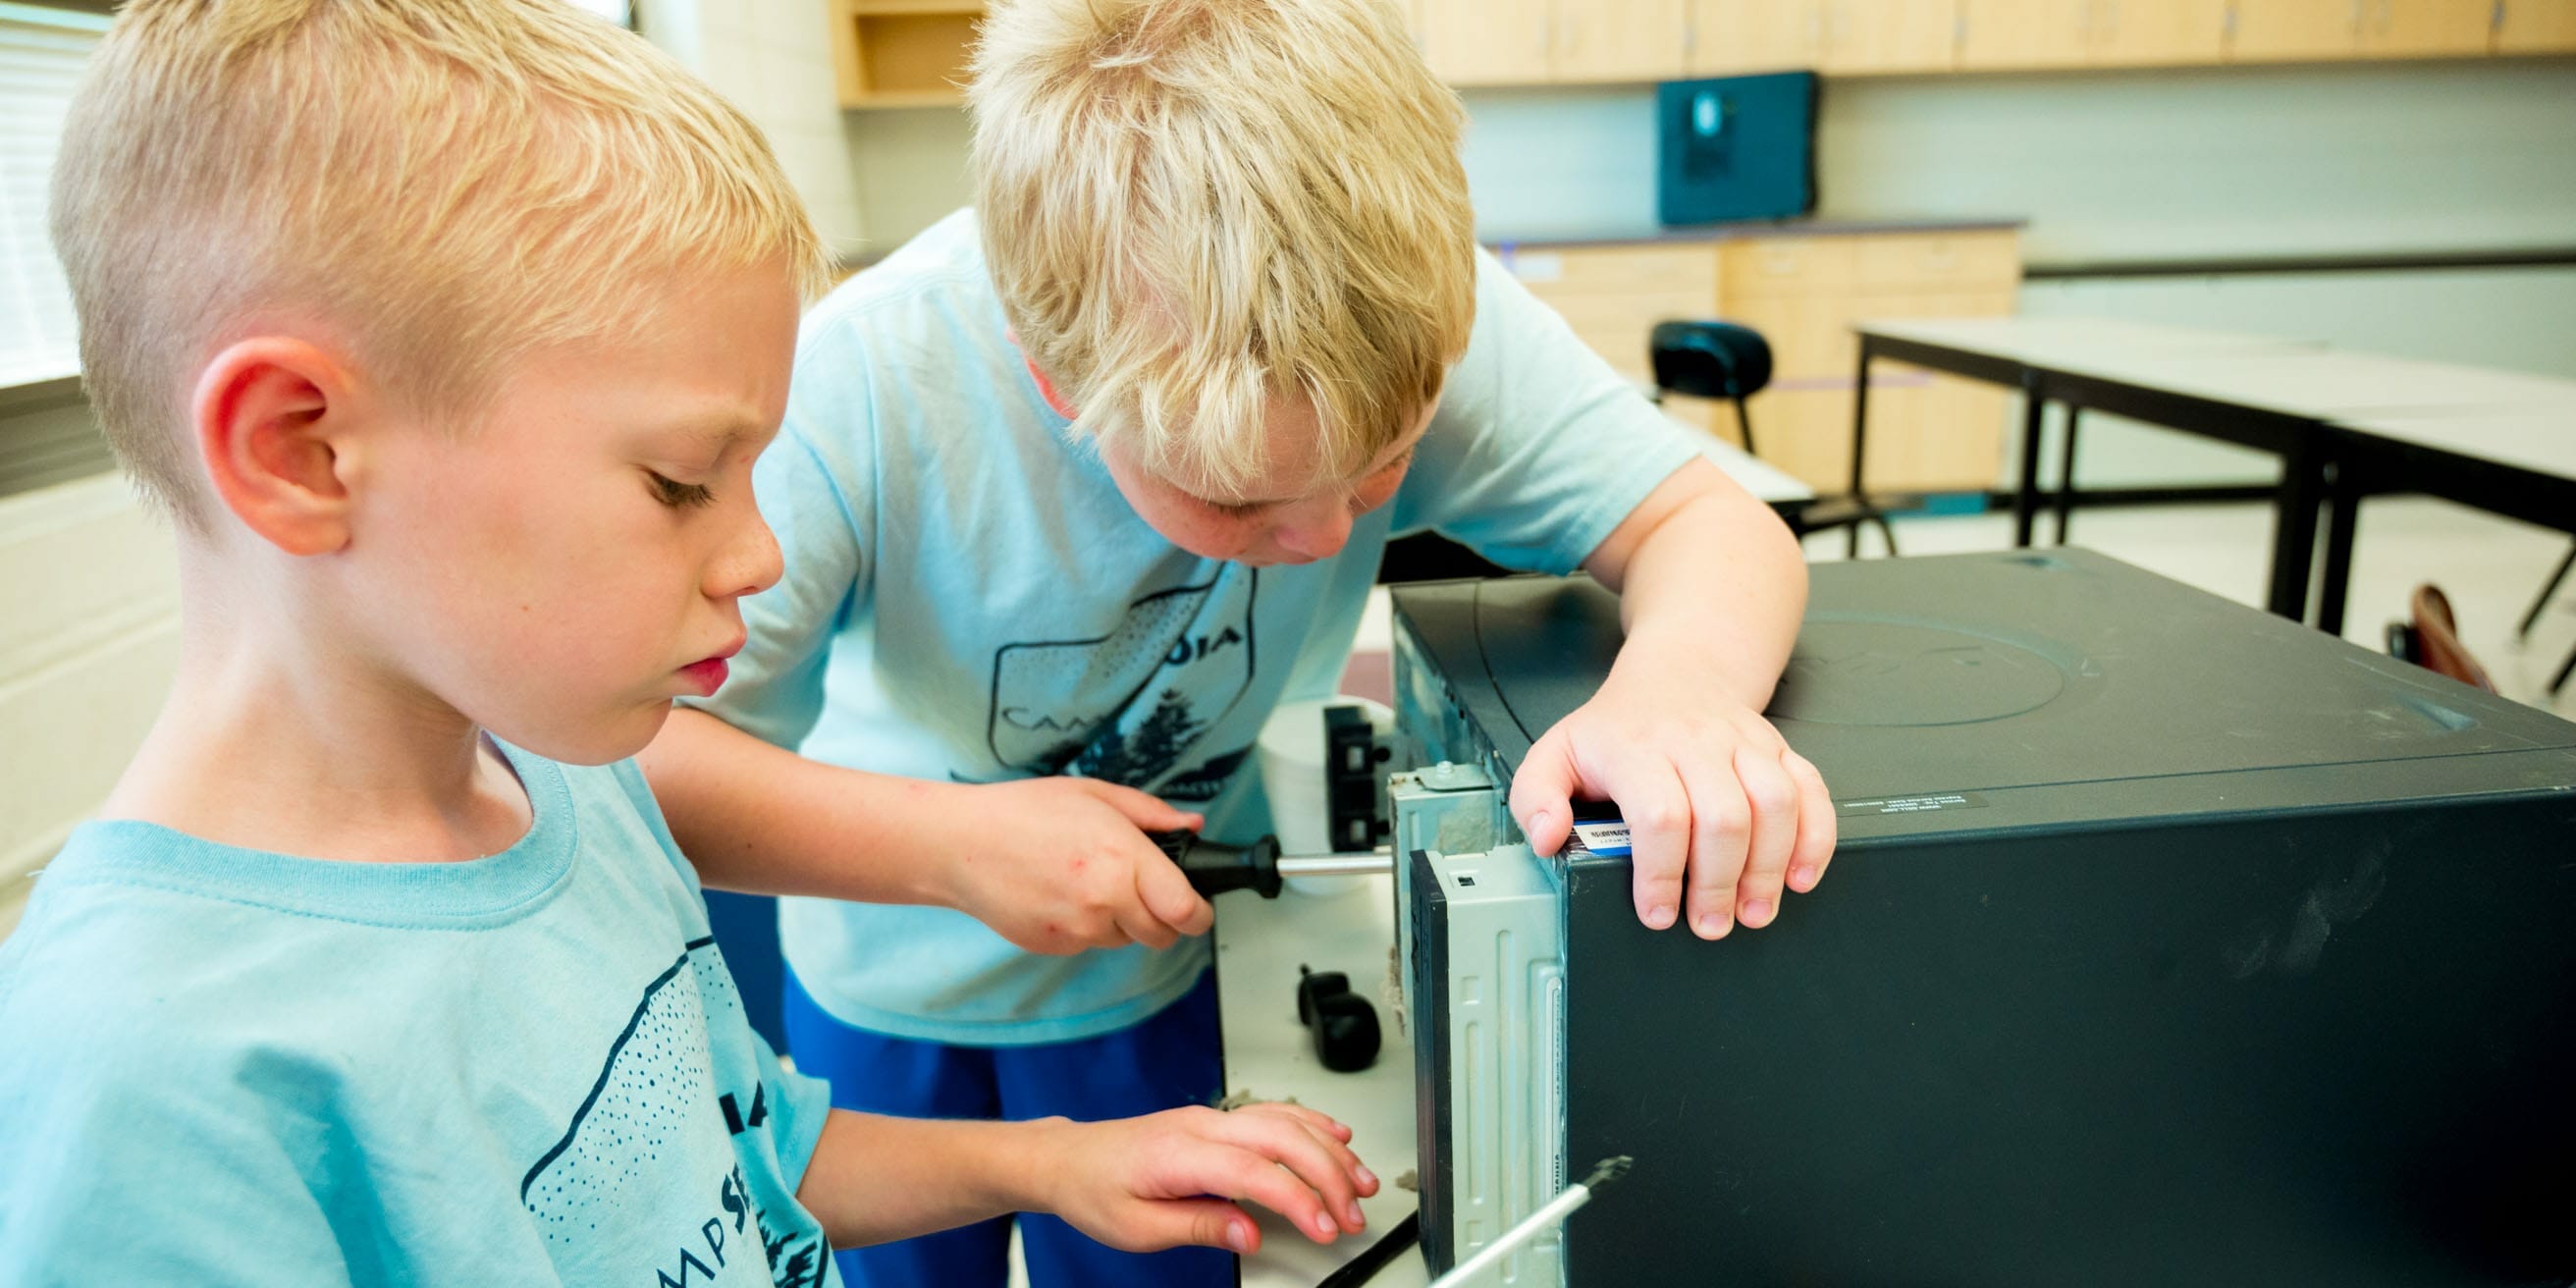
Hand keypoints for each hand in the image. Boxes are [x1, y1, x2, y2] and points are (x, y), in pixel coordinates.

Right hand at [935, 777, 1213, 953]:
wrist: (961, 845)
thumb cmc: (1024, 812)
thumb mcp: (1095, 795)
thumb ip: (1151, 813)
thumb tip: (1192, 825)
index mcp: (1123, 860)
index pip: (1186, 911)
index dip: (1199, 913)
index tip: (1197, 907)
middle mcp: (1105, 902)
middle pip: (1162, 935)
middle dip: (1161, 916)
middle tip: (1141, 887)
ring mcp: (1078, 931)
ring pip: (1125, 940)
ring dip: (1121, 920)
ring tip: (1087, 880)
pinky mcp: (1056, 948)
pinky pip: (1090, 943)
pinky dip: (1087, 925)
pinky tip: (1061, 893)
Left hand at [1030, 1104, 1377, 1255]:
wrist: (1068, 1159)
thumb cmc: (1095, 1191)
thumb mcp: (1137, 1228)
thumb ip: (1199, 1227)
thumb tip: (1252, 1235)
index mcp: (1180, 1153)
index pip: (1255, 1171)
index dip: (1299, 1199)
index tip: (1325, 1228)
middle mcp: (1201, 1125)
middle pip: (1283, 1138)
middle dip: (1329, 1176)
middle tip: (1352, 1215)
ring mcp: (1211, 1117)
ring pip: (1286, 1120)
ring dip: (1330, 1150)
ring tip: (1361, 1183)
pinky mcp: (1216, 1119)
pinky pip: (1274, 1112)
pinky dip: (1313, 1123)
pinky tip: (1337, 1137)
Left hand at [1509, 665, 1835, 939]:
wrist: (1676, 674)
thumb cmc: (1617, 728)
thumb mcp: (1556, 753)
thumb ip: (1535, 798)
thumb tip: (1548, 838)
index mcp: (1636, 747)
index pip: (1660, 815)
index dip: (1662, 873)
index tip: (1658, 912)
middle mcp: (1695, 741)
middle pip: (1723, 817)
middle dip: (1719, 884)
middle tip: (1709, 924)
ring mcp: (1744, 743)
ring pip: (1775, 804)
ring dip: (1769, 868)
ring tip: (1753, 911)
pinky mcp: (1780, 750)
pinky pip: (1812, 791)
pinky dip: (1815, 839)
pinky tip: (1799, 876)